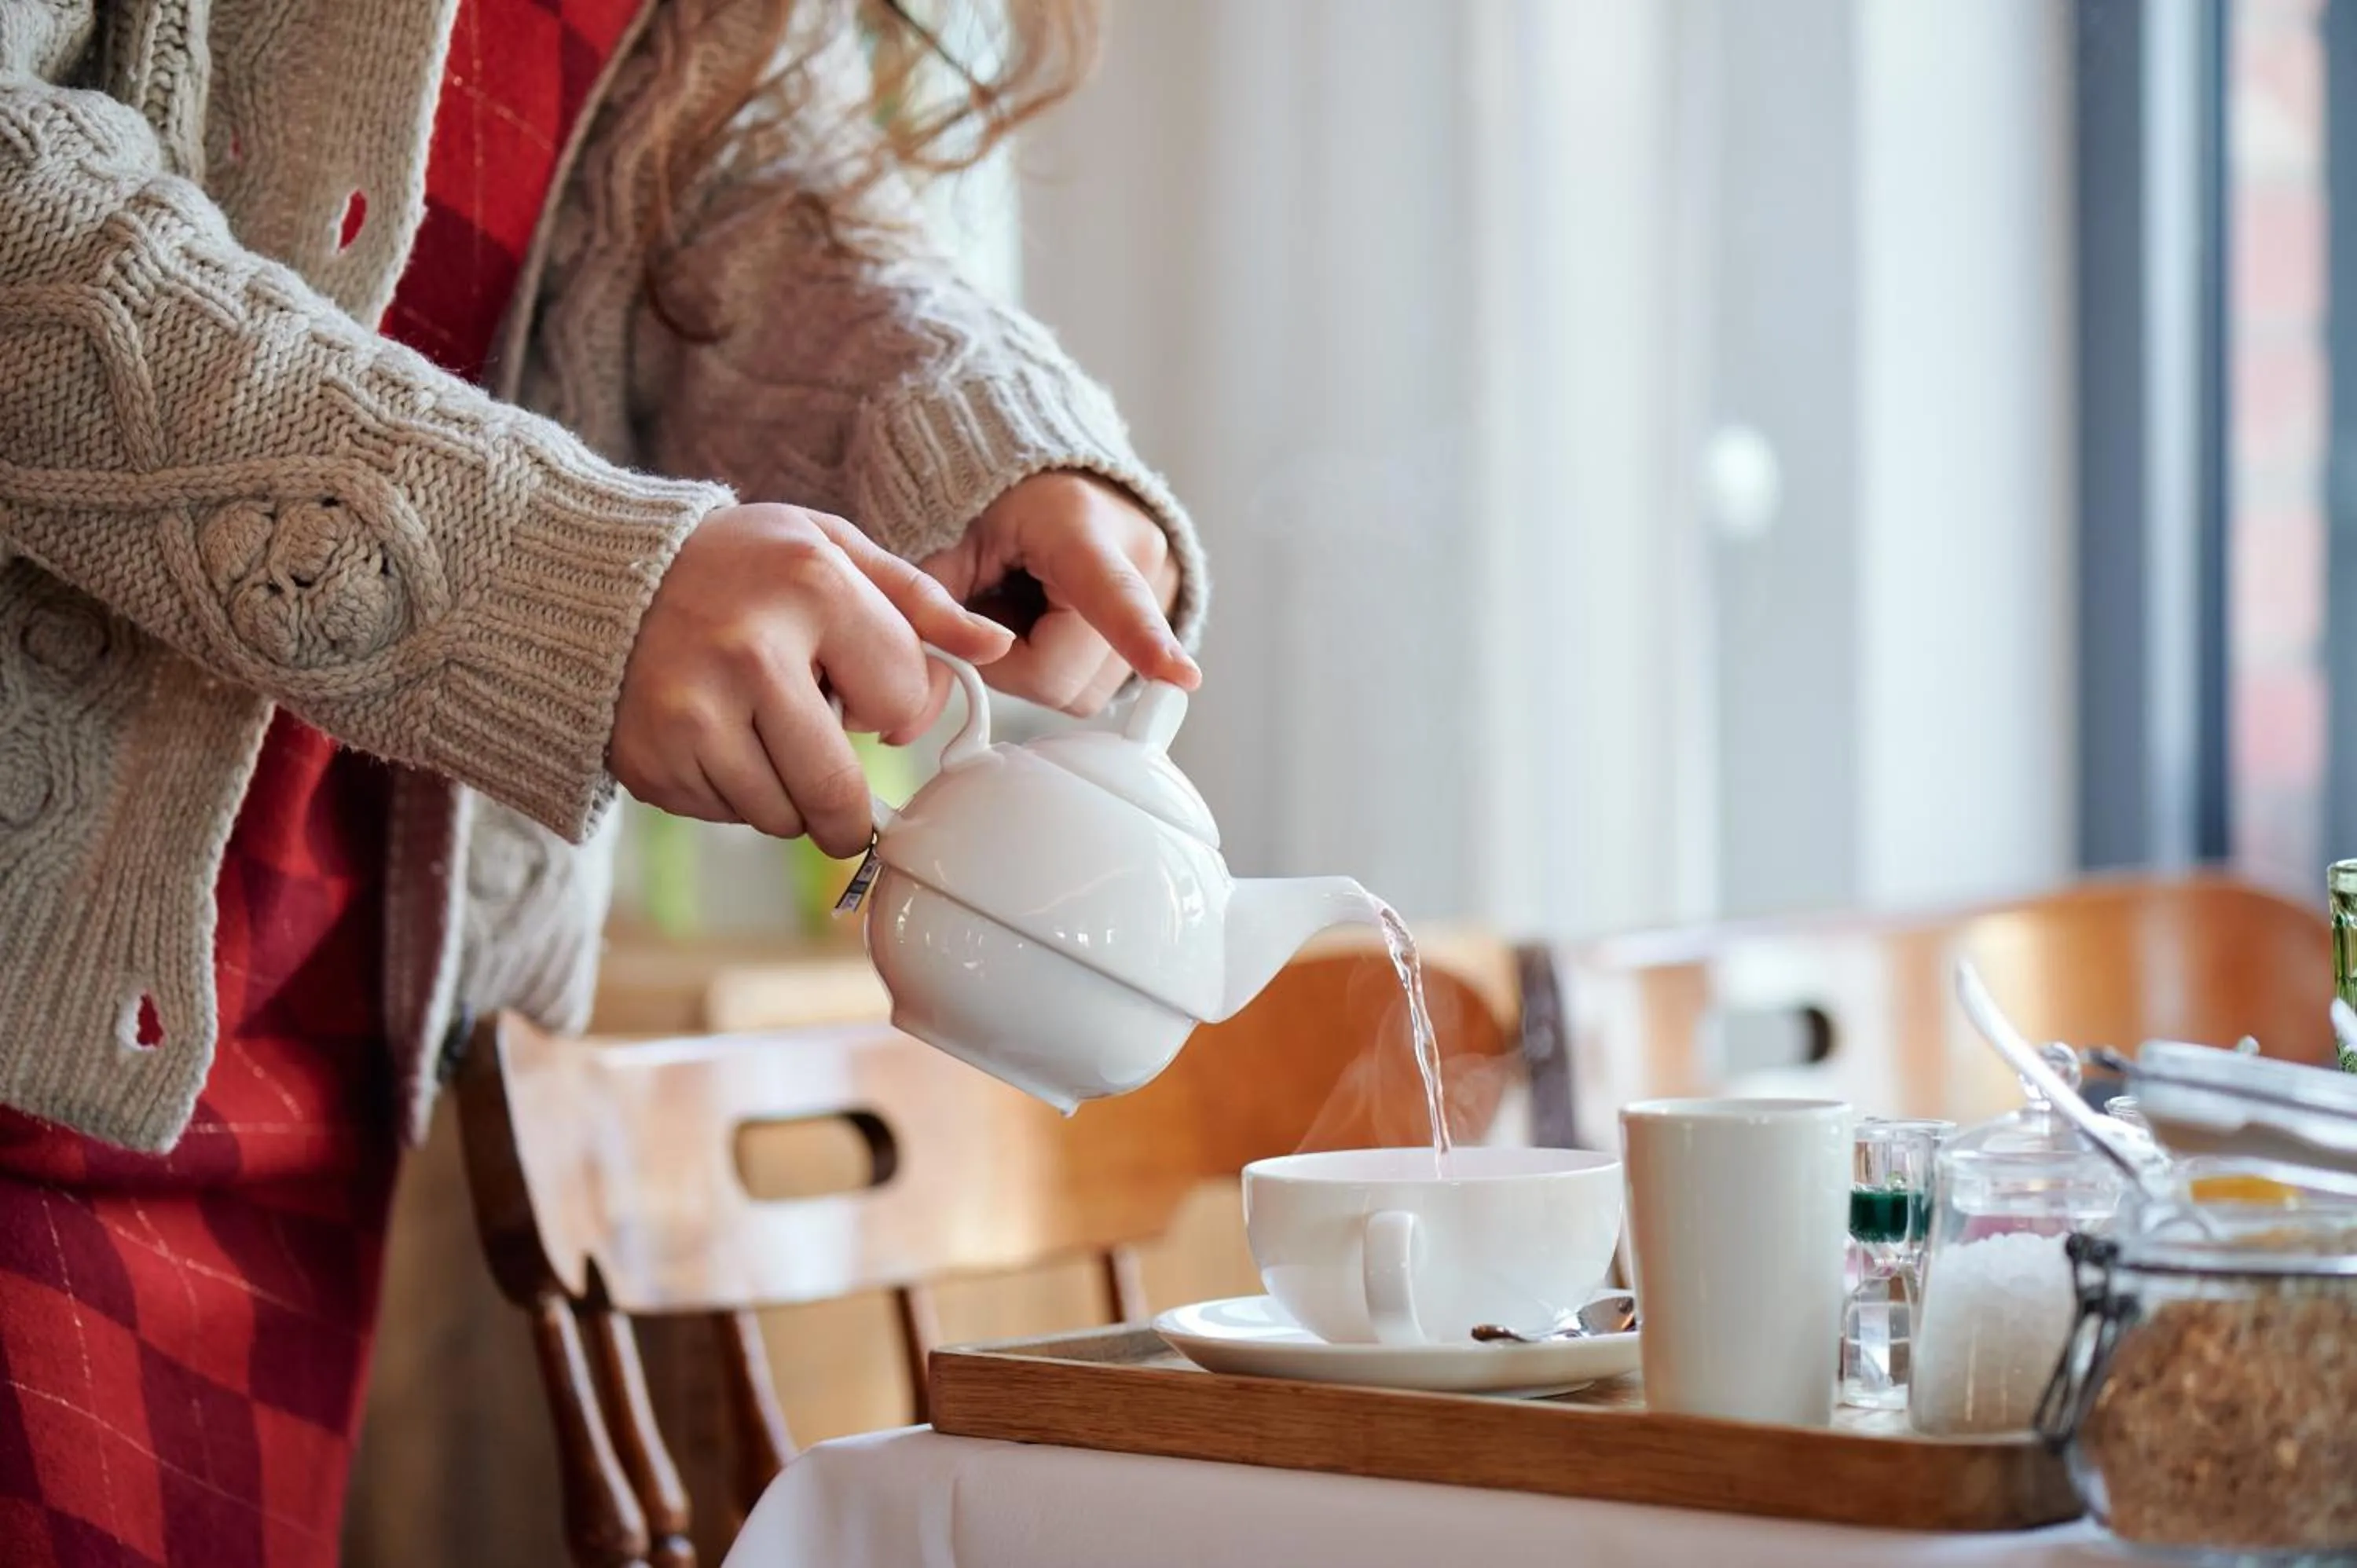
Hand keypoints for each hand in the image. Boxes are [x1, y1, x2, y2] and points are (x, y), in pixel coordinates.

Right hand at [612, 502, 1012, 854]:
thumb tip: (996, 646)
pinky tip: (712, 738)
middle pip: (836, 793)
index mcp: (810, 587)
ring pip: (780, 817)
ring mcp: (690, 713)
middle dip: (849, 808)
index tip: (863, 688)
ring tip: (758, 732)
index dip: (891, 704)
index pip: (900, 703)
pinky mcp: (651, 761)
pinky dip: (731, 794)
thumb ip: (918, 602)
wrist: (599, 573)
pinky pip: (724, 817)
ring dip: (786, 795)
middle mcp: (748, 653)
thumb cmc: (737, 562)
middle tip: (840, 791)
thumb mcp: (830, 549)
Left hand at [920, 471, 1199, 715]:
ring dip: (1042, 669)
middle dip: (1012, 665)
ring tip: (1026, 611)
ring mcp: (1163, 587)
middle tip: (989, 616)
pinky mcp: (1169, 613)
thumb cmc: (993, 499)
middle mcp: (1138, 555)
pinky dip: (1068, 665)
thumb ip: (933, 607)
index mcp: (1078, 525)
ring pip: (1087, 691)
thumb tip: (953, 680)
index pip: (1111, 592)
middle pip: (1068, 676)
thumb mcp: (944, 541)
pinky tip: (1054, 621)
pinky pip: (1103, 681)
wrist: (1046, 473)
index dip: (1142, 640)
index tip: (1182, 676)